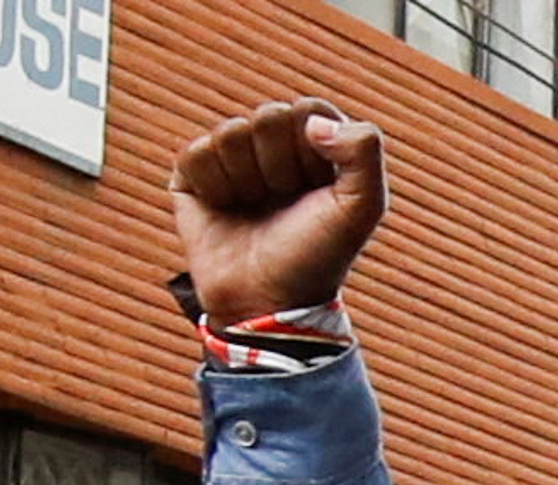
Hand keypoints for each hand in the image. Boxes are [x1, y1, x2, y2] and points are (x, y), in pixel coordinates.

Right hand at [172, 99, 386, 324]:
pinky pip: (196, 152)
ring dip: (247, 179)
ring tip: (256, 210)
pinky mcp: (192, 174)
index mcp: (314, 144)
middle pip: (269, 115)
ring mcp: (231, 157)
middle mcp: (271, 145)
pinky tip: (225, 210)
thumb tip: (312, 121)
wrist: (268, 301)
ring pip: (230, 131)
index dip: (313, 151)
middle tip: (284, 203)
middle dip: (280, 166)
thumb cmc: (318, 256)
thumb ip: (364, 149)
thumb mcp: (363, 207)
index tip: (317, 190)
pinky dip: (213, 186)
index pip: (308, 110)